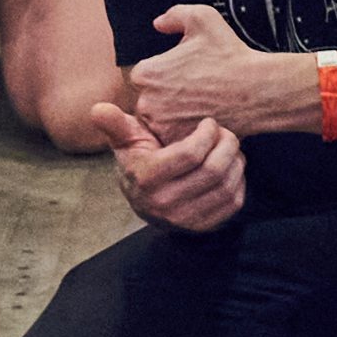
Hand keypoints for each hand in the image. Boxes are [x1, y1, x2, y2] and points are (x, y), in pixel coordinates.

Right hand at [91, 98, 246, 232]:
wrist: (143, 199)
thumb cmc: (138, 159)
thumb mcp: (124, 140)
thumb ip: (114, 123)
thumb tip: (98, 109)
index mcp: (146, 178)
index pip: (190, 155)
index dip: (207, 134)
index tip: (209, 123)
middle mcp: (164, 203)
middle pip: (212, 171)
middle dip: (227, 145)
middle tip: (227, 133)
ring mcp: (184, 219)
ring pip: (226, 187)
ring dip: (236, 162)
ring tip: (230, 148)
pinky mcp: (202, 227)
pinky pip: (232, 203)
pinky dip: (238, 181)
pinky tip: (231, 167)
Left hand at [124, 2, 290, 139]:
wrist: (257, 90)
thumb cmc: (230, 54)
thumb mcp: (202, 18)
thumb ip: (174, 15)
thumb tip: (158, 24)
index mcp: (145, 73)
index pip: (146, 76)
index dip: (166, 74)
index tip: (185, 75)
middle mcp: (145, 102)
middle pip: (150, 100)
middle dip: (167, 97)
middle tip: (194, 92)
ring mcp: (161, 127)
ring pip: (161, 121)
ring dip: (174, 116)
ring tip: (199, 107)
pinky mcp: (178, 144)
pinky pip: (175, 138)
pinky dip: (185, 132)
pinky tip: (203, 120)